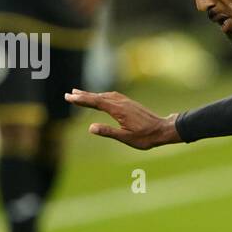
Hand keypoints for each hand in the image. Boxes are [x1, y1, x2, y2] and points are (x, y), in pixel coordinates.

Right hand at [64, 88, 179, 149]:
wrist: (163, 129)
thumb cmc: (146, 137)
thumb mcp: (126, 138)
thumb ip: (108, 132)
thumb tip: (91, 128)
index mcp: (118, 110)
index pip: (96, 102)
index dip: (82, 100)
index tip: (70, 97)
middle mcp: (121, 103)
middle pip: (98, 97)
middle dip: (83, 95)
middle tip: (68, 94)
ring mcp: (126, 102)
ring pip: (105, 96)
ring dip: (92, 94)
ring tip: (79, 93)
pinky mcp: (130, 103)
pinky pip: (112, 96)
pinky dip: (102, 95)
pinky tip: (100, 97)